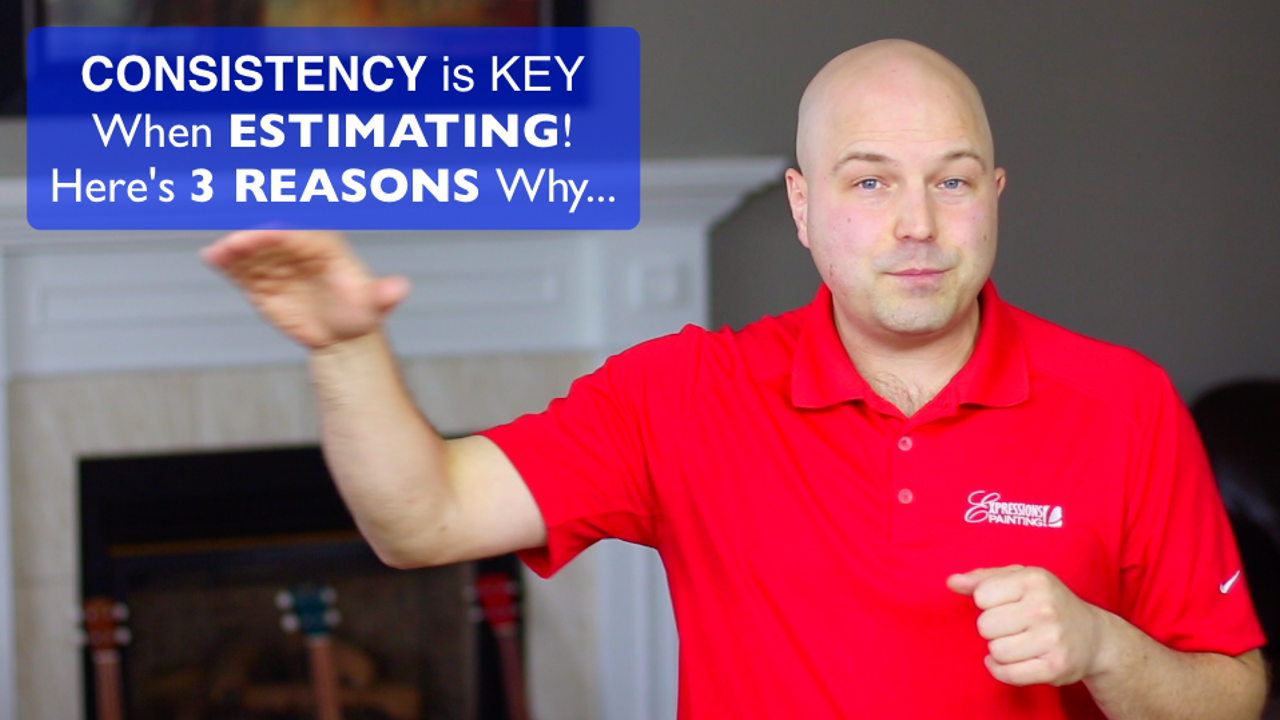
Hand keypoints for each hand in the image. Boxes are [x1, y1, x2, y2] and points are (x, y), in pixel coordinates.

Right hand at [200, 230, 409, 348]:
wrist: (342, 335)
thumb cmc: (361, 314)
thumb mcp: (375, 306)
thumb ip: (384, 295)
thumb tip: (401, 288)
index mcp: (325, 247)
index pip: (300, 236)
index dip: (282, 235)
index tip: (264, 235)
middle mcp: (298, 250)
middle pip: (271, 240)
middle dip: (252, 240)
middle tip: (233, 245)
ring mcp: (278, 264)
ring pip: (253, 252)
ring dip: (234, 250)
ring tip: (217, 254)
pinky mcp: (262, 282)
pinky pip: (242, 269)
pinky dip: (227, 263)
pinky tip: (211, 258)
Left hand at [947, 565, 1108, 686]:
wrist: (1094, 637)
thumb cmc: (1048, 603)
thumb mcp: (1020, 579)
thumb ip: (983, 578)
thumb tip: (952, 582)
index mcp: (1034, 580)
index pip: (981, 596)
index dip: (987, 603)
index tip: (1004, 604)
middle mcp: (1045, 608)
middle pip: (985, 626)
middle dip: (992, 628)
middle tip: (1012, 626)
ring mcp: (1053, 639)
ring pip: (995, 651)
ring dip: (999, 649)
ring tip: (1018, 642)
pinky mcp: (1055, 667)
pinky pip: (1007, 673)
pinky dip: (1001, 670)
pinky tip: (1011, 660)